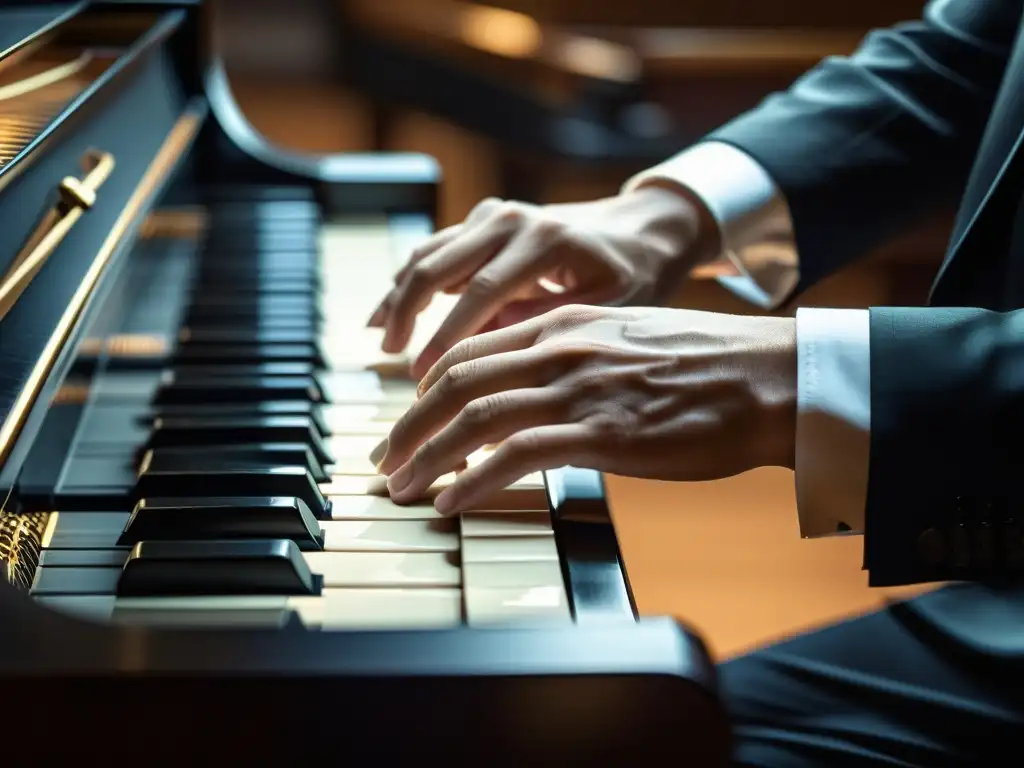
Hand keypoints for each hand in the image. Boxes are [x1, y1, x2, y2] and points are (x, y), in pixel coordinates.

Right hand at [368, 185, 716, 377]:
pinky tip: (388, 315)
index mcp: (545, 241)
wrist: (639, 229)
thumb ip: (550, 326)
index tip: (421, 375)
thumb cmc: (632, 275)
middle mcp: (511, 220)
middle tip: (390, 358)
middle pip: (438, 265)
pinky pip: (435, 251)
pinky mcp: (483, 220)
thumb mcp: (607, 307)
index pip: (482, 292)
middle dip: (407, 313)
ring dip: (399, 297)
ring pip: (428, 254)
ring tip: (381, 341)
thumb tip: (490, 359)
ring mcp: (493, 216)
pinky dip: (408, 282)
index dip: (447, 336)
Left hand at [374, 304, 797, 514]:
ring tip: (400, 487)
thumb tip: (536, 387)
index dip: (427, 388)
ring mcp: (579, 390)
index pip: (470, 351)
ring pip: (474, 416)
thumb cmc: (705, 364)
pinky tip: (450, 502)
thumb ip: (574, 355)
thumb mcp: (625, 339)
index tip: (411, 419)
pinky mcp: (602, 434)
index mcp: (563, 325)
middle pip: (455, 381)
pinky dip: (472, 480)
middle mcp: (560, 349)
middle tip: (384, 459)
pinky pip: (515, 454)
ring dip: (426, 455)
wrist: (767, 378)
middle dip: (408, 424)